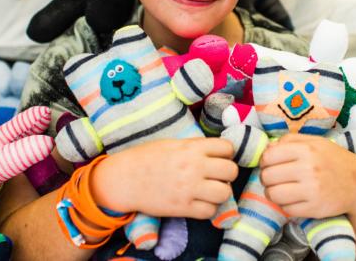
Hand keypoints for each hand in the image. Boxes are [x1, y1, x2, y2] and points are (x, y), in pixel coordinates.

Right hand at [91, 138, 238, 218]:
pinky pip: (209, 212)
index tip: (219, 158)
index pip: (227, 147)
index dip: (226, 153)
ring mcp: (189, 188)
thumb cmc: (145, 158)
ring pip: (225, 193)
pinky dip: (207, 209)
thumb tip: (215, 151)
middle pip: (231, 171)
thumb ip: (194, 146)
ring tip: (209, 191)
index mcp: (191, 148)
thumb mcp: (171, 143)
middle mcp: (193, 167)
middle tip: (217, 176)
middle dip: (227, 174)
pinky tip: (199, 203)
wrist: (124, 179)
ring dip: (220, 193)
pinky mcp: (182, 208)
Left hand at [259, 133, 355, 219]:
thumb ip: (290, 140)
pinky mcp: (314, 208)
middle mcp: (309, 168)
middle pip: (267, 176)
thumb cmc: (333, 160)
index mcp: (307, 149)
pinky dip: (286, 205)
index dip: (265, 161)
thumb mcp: (315, 142)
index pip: (268, 156)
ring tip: (280, 190)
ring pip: (273, 194)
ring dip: (273, 193)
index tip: (270, 164)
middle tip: (274, 179)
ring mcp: (312, 190)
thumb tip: (267, 148)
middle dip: (267, 178)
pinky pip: (286, 209)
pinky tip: (293, 199)